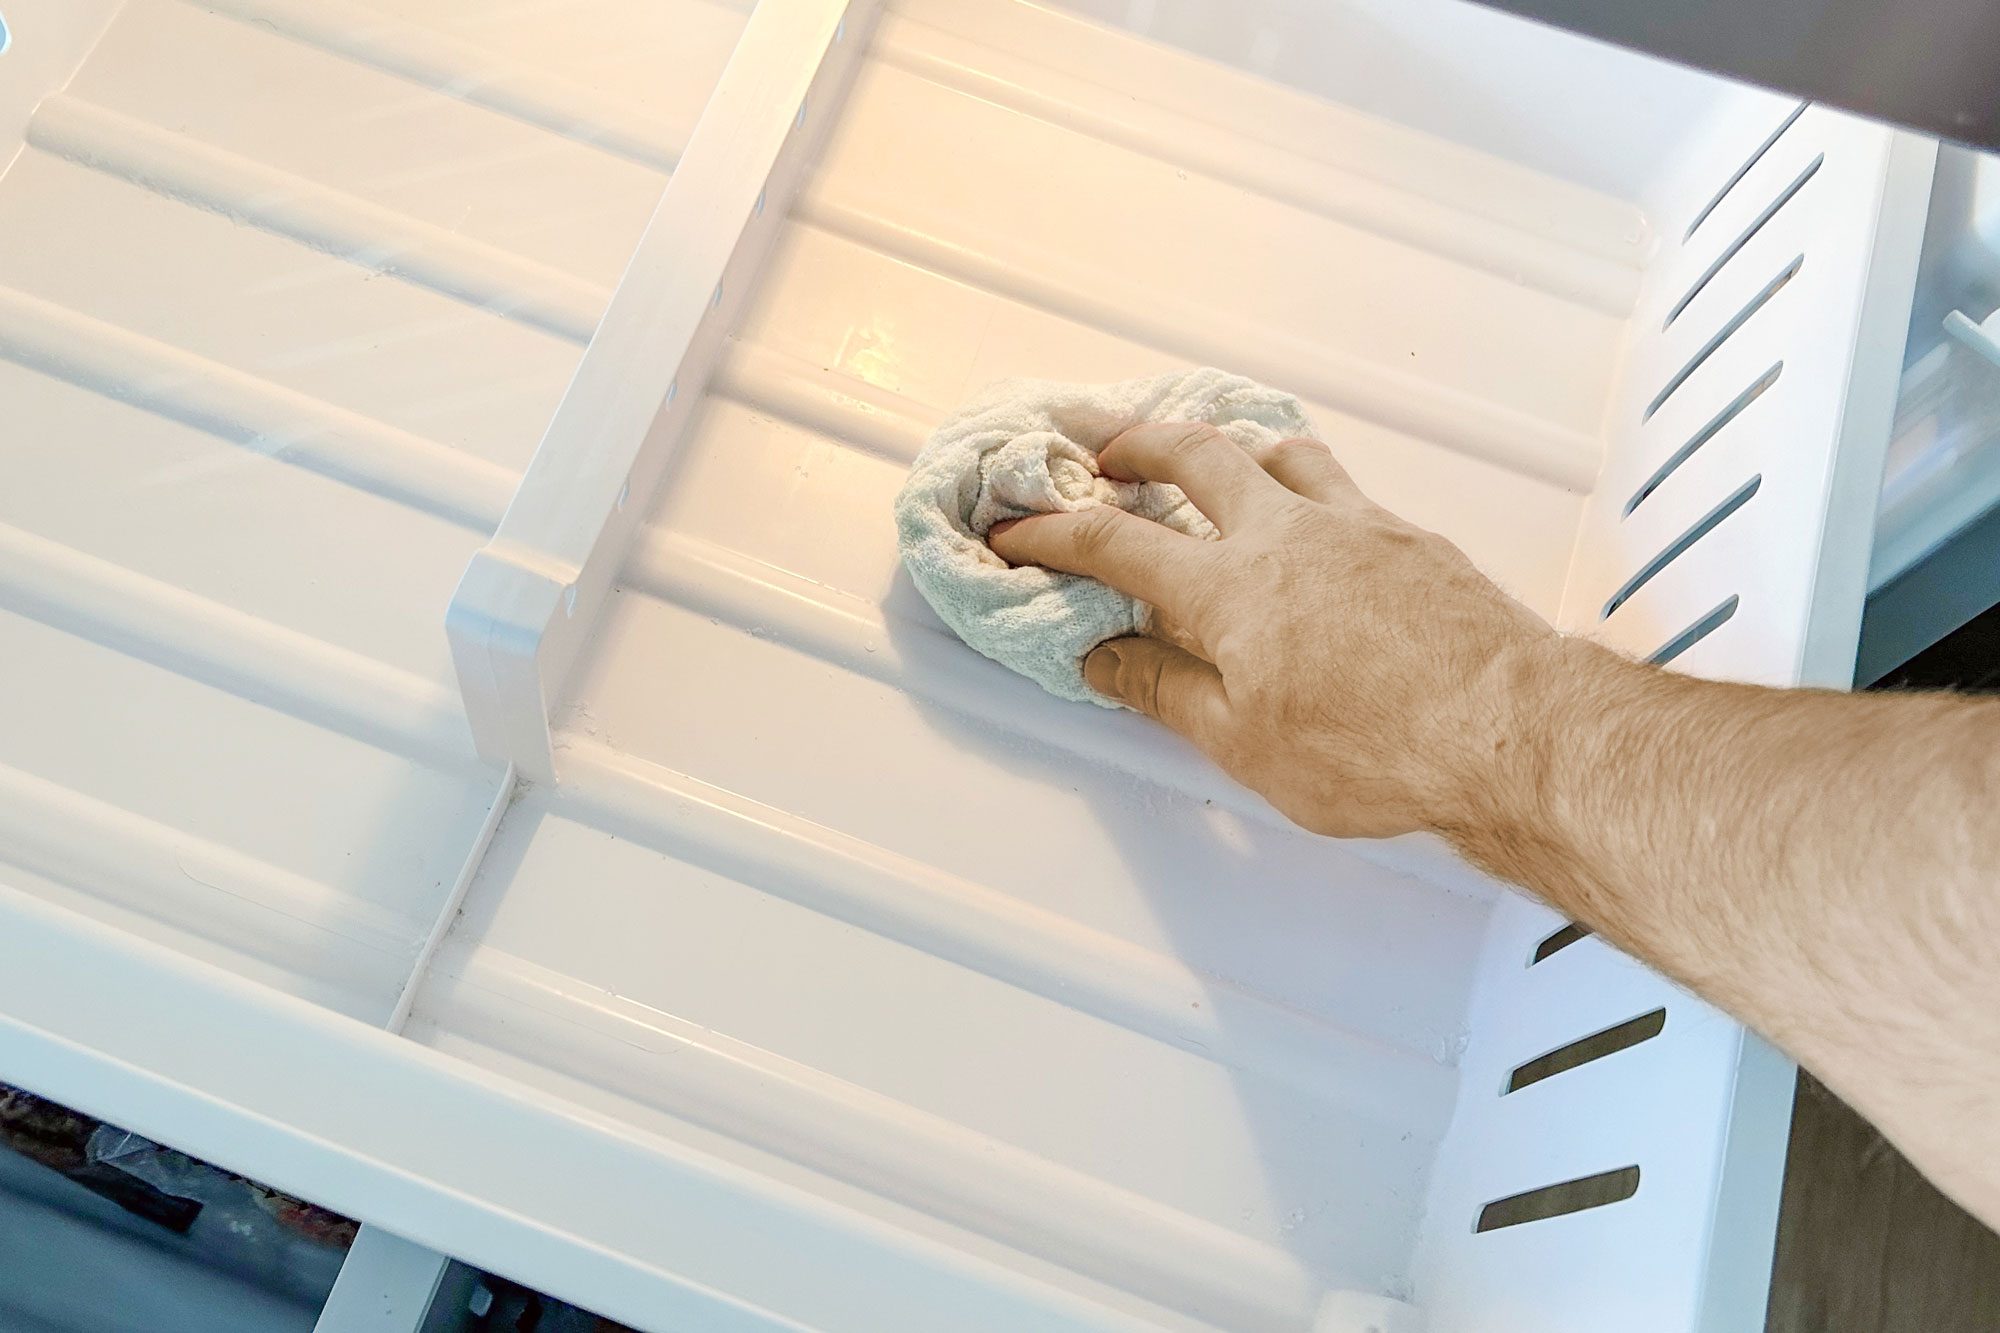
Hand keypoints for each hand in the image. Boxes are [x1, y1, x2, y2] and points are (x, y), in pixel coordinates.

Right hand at [989, 422, 1562, 838]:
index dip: (1054, 535)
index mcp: (1229, 588)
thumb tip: (1106, 657)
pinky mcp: (1412, 537)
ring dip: (1228, 444)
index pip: (1116, 545)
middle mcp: (1287, 534)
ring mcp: (1357, 525)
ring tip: (1207, 454)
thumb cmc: (1376, 750)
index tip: (1017, 530)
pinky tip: (1310, 509)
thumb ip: (1167, 689)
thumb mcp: (1243, 743)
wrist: (1511, 731)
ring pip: (1278, 451)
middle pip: (1194, 456)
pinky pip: (1342, 482)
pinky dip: (1302, 478)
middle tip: (1102, 446)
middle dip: (1135, 444)